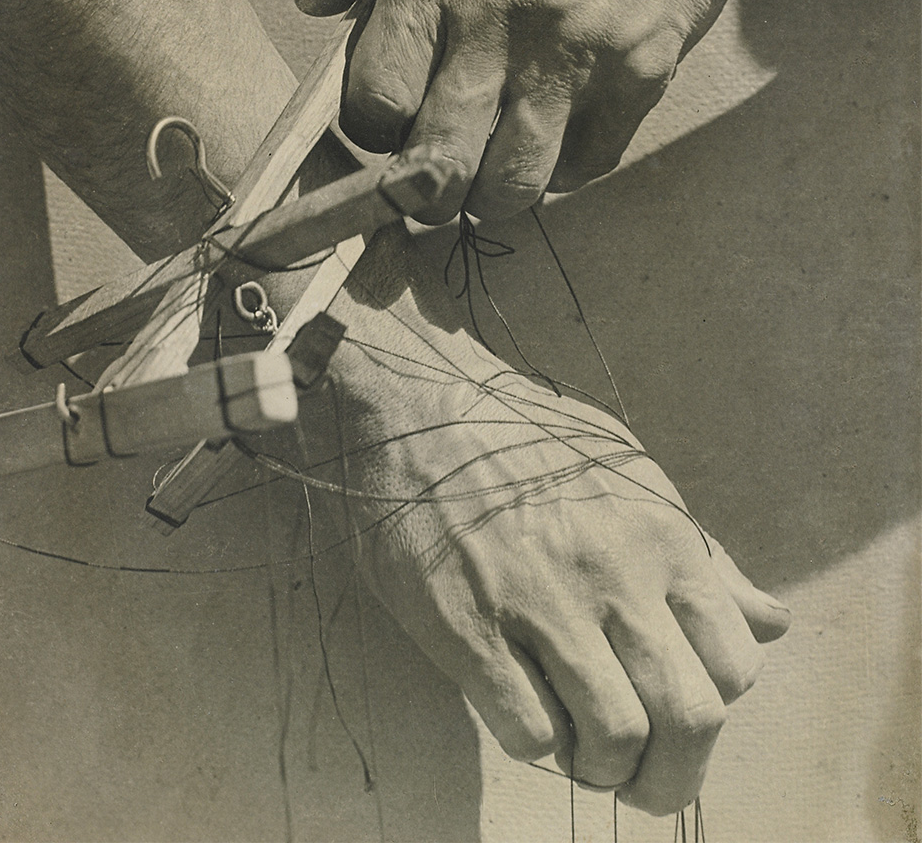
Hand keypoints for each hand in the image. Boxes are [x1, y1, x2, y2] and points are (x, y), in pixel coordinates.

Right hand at [293, 232, 789, 816]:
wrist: (422, 410)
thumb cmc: (529, 441)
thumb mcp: (631, 475)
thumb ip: (702, 553)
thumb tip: (771, 621)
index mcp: (663, 537)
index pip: (736, 665)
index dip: (712, 706)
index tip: (674, 711)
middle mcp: (615, 574)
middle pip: (689, 718)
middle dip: (673, 776)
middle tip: (640, 782)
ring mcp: (542, 603)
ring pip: (613, 737)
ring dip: (601, 767)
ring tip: (579, 750)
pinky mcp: (469, 628)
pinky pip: (529, 730)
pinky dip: (538, 744)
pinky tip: (523, 710)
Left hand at [296, 0, 752, 221]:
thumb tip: (313, 2)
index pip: (375, 100)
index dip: (371, 126)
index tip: (388, 116)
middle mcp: (499, 29)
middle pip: (436, 162)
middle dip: (420, 187)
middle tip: (429, 172)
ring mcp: (574, 59)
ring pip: (512, 181)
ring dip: (490, 190)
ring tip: (489, 165)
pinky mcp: (638, 77)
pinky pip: (587, 165)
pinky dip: (561, 171)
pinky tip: (552, 141)